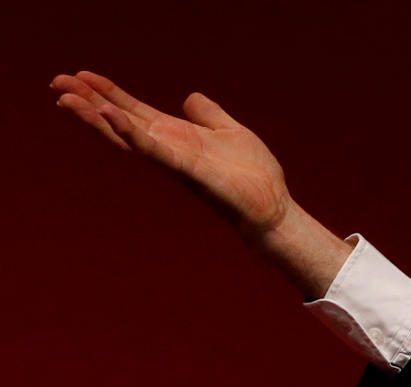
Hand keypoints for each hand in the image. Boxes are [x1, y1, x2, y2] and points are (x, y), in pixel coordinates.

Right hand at [51, 71, 290, 237]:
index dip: (109, 93)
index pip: (135, 111)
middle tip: (56, 82)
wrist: (273, 206)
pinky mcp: (188, 171)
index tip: (82, 75)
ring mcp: (175, 161)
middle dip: (90, 102)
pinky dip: (131, 133)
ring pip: (127, 136)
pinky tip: (111, 116)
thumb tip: (190, 97)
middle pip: (121, 122)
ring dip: (97, 118)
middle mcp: (170, 148)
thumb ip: (208, 114)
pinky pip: (154, 150)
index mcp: (178, 136)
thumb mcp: (230, 131)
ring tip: (68, 98)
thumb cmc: (254, 175)